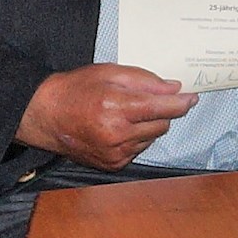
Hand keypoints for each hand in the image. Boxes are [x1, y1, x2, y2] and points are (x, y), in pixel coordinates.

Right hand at [18, 63, 197, 168]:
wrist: (45, 116)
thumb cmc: (76, 89)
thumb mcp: (109, 73)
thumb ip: (145, 80)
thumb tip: (174, 89)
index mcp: (117, 107)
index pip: (163, 108)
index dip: (181, 103)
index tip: (192, 98)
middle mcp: (118, 134)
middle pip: (162, 125)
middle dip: (160, 112)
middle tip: (144, 100)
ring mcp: (115, 153)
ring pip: (151, 138)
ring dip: (147, 125)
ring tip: (123, 114)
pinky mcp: (113, 164)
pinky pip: (138, 149)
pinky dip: (135, 138)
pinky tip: (116, 128)